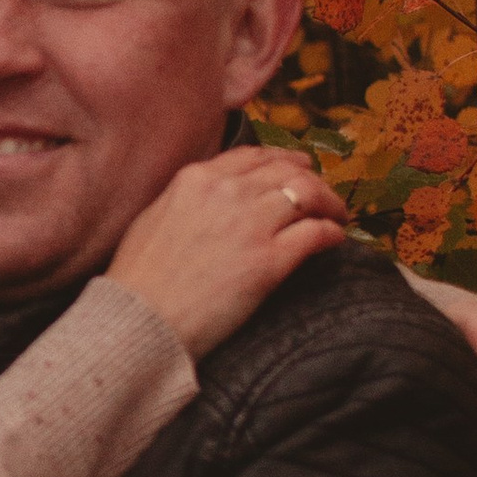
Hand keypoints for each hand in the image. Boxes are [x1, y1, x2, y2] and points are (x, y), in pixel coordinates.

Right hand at [107, 146, 348, 363]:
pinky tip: (336, 238)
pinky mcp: (269, 260)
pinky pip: (316, 233)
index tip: (299, 167)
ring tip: (338, 216)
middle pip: (287, 171)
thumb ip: (187, 198)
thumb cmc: (138, 279)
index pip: (254, 156)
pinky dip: (332, 232)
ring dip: (330, 204)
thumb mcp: (154, 217)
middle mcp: (227, 192)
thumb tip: (210, 197)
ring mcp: (250, 224)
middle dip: (313, 180)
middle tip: (325, 195)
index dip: (283, 160)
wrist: (140, 319)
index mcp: (197, 178)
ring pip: (309, 195)